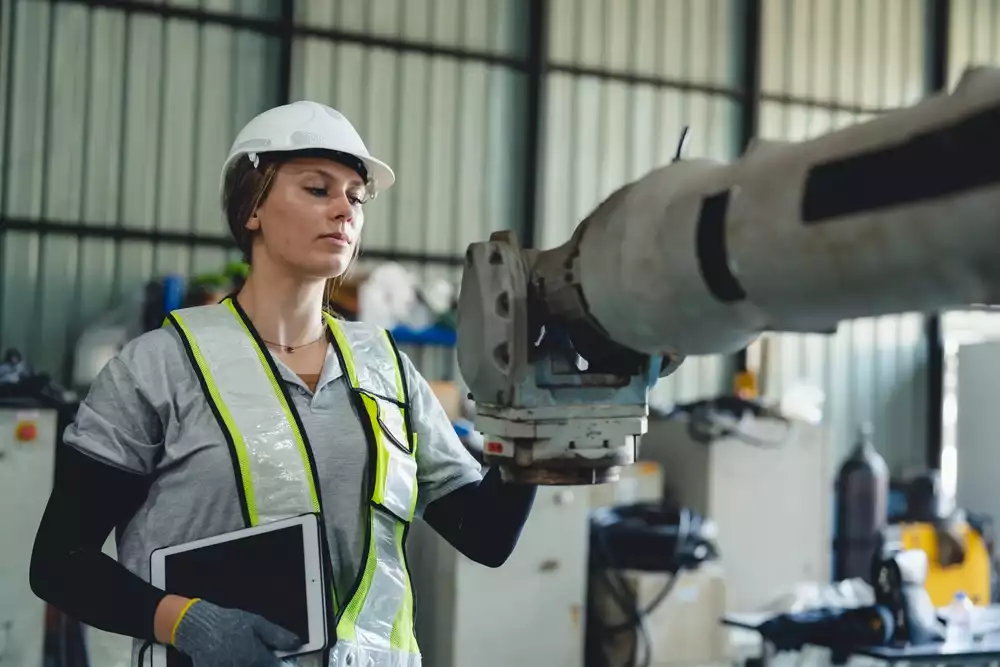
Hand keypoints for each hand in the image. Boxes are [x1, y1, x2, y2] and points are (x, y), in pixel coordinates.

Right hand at [172, 599, 301, 666]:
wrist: (199, 627)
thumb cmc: (230, 623)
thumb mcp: (256, 623)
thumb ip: (276, 636)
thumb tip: (297, 643)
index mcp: (255, 656)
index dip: (278, 664)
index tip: (279, 661)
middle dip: (263, 663)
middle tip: (257, 654)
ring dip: (250, 664)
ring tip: (244, 653)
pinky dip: (236, 665)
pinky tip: (235, 659)